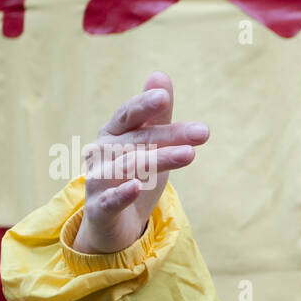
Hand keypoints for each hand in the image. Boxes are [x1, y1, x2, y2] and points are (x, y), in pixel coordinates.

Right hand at [72, 71, 208, 253]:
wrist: (113, 225)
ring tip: (189, 154)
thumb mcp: (150, 145)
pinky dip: (121, 193)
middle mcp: (102, 153)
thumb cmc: (134, 177)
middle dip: (170, 135)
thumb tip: (160, 75)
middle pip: (136, 140)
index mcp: (114, 134)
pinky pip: (109, 200)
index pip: (129, 115)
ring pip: (126, 166)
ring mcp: (98, 180)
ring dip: (158, 159)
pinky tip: (136, 186)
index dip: (145, 105)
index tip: (165, 97)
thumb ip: (156, 115)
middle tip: (203, 132)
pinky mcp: (99, 209)